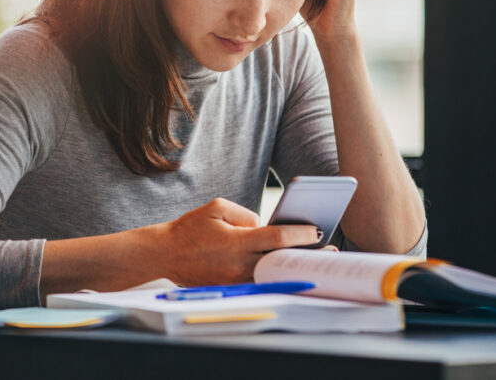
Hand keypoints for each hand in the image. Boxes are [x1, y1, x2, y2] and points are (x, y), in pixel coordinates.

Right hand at [157, 198, 319, 285]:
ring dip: (292, 266)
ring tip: (314, 260)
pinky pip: (259, 280)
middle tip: (329, 251)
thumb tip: (266, 225)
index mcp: (236, 241)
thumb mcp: (217, 208)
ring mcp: (235, 279)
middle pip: (280, 260)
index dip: (300, 235)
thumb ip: (246, 214)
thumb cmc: (190, 228)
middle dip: (305, 255)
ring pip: (272, 273)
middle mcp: (238, 264)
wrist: (165, 253)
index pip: (276, 238)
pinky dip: (275, 274)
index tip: (318, 231)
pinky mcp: (231, 287)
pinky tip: (287, 268)